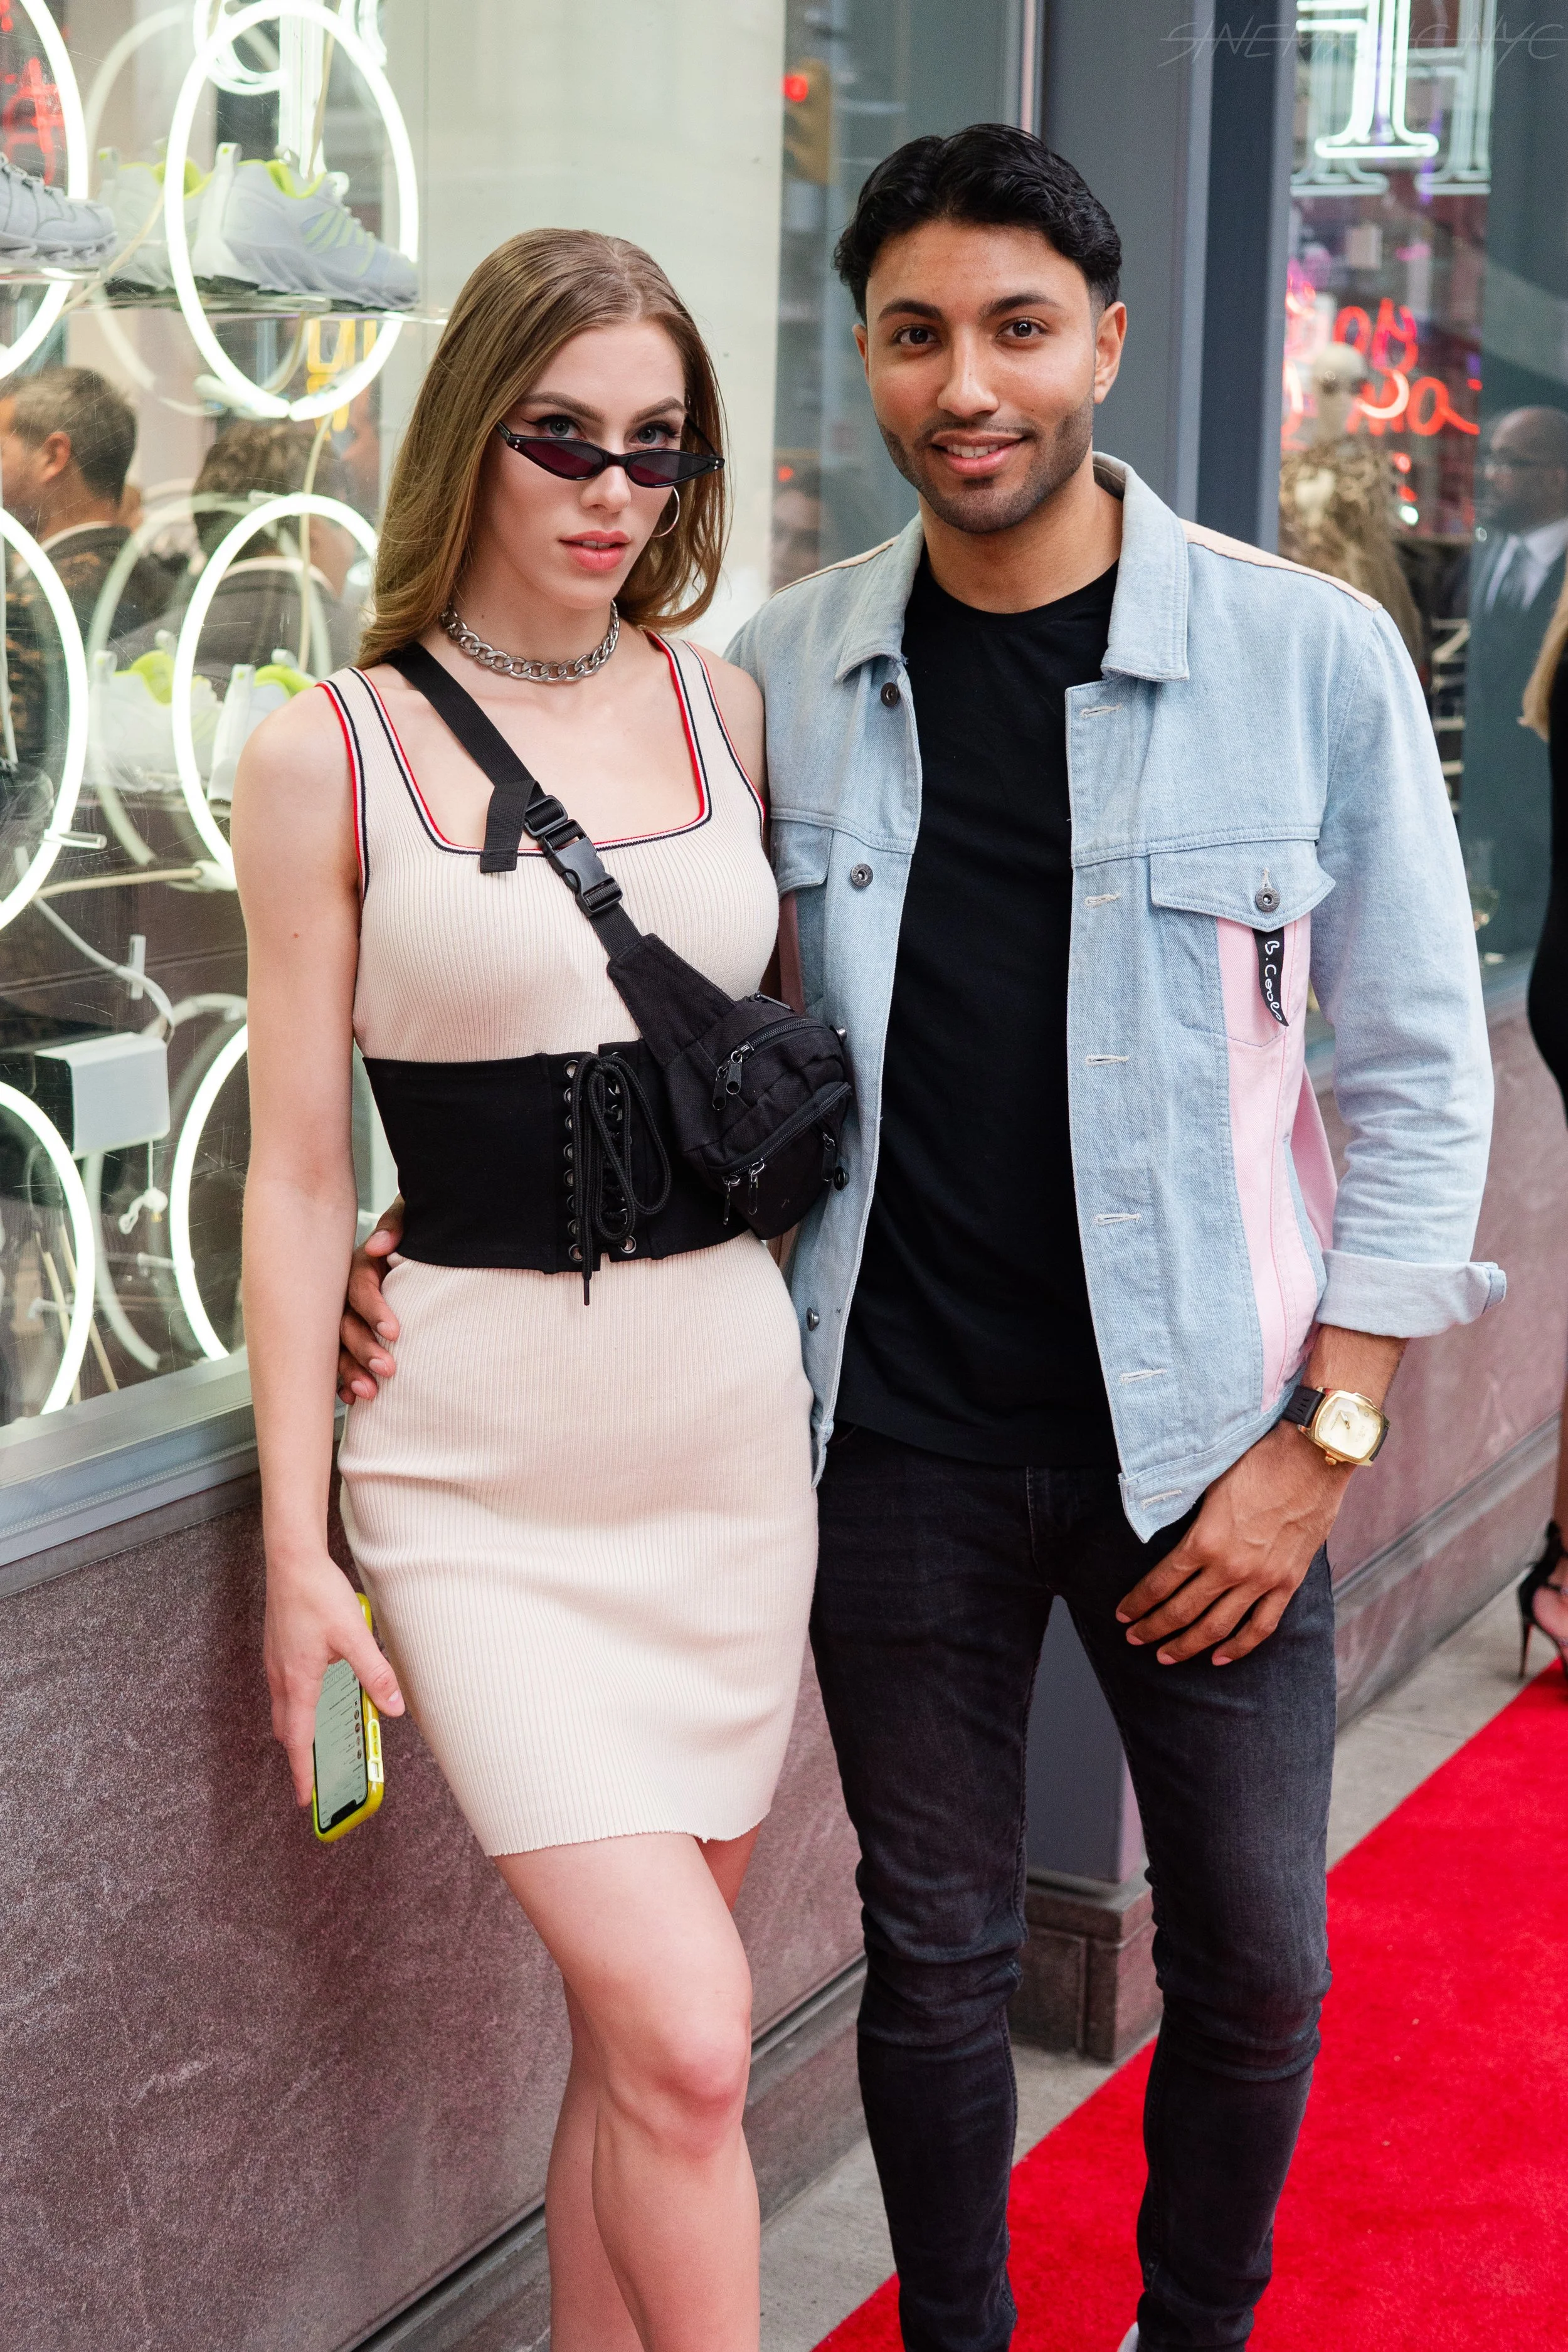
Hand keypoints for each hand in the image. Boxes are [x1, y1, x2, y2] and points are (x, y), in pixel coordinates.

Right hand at [263, 1549, 404, 1804]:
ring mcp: (275, 1662)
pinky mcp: (278, 1648)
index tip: (305, 1799)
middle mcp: (281, 1676)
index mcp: (298, 1681)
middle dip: (298, 1757)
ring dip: (295, 1731)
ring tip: (310, 1746)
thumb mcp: (354, 1636)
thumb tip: (394, 1707)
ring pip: (283, 1709)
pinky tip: (310, 1696)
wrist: (291, 1560)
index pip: (299, 1741)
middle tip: (310, 1779)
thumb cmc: (318, 1594)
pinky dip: (294, 1705)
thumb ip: (375, 1674)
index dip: (302, 1773)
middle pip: (287, 1730)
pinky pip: (283, 1689)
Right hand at [337, 1198, 404, 1403]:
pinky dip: (343, 1379)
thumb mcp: (412, 1218)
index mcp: (359, 1265)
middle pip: (345, 1322)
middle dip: (364, 1348)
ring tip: (370, 1392)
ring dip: (351, 1370)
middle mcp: (347, 1292)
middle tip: (388, 1369)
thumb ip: (398, 1224)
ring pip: (339, 1345)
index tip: (395, 1331)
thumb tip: (378, 1245)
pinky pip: (339, 1358)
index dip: (374, 1309)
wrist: (422, 1248)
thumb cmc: (418, 1233)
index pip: (360, 1288)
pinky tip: (350, 1397)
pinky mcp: (351, 1334)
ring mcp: (346, 1315)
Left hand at [1116, 1420, 1350, 1665]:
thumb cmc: (1256, 1462)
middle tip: (1134, 1639)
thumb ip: (1189, 1522)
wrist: (1313, 1458)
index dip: (1137, 1603)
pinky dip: (1239, 1647)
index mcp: (1203, 1541)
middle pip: (1181, 1611)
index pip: (1159, 1583)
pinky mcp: (1288, 1582)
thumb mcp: (1207, 1486)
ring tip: (1165, 1656)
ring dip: (1187, 1645)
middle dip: (1153, 1628)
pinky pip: (1261, 1626)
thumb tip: (1165, 1541)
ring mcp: (1261, 1579)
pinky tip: (1219, 1658)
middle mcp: (1229, 1567)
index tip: (1122, 1614)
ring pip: (1216, 1627)